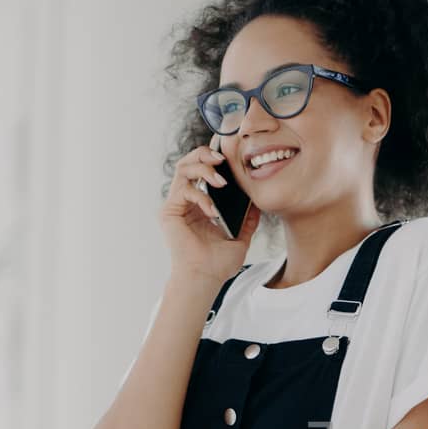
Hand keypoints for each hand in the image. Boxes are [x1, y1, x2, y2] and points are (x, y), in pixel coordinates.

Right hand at [157, 132, 260, 285]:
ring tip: (220, 179)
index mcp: (201, 204)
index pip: (204, 170)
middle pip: (190, 161)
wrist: (205, 279)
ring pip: (183, 169)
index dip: (214, 156)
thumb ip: (247, 221)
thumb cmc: (218, 264)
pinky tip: (212, 210)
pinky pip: (183, 190)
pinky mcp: (169, 211)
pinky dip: (201, 196)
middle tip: (222, 157)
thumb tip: (258, 205)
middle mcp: (186, 201)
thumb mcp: (240, 238)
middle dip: (206, 154)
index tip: (229, 148)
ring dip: (203, 168)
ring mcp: (177, 205)